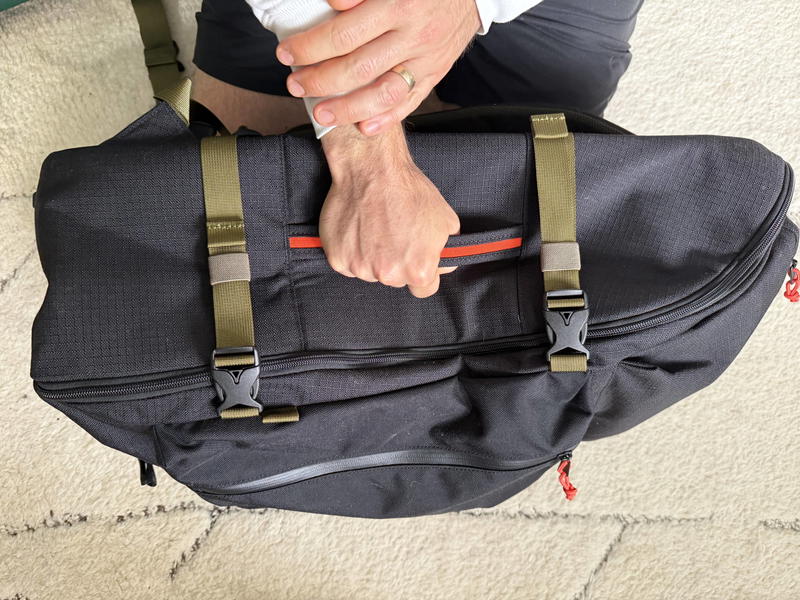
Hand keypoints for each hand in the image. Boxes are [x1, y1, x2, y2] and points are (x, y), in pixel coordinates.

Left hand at [276, 0, 480, 135]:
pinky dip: (386, 119)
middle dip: (320, 80)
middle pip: (358, 68)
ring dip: (348, 108)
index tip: (288, 52)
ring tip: (322, 113)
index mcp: (398, 4)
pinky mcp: (436, 73)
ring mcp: (426, 59)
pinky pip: (411, 102)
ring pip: (383, 93)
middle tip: (296, 84)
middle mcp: (413, 35)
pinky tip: (364, 127)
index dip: (310, 47)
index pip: (344, 34)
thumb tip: (333, 3)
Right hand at [320, 124, 459, 297]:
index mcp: (418, 271)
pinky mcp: (337, 258)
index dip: (423, 273)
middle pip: (396, 280)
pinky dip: (352, 251)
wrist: (373, 169)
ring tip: (375, 228)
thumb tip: (443, 264)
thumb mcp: (446, 221)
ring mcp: (360, 268)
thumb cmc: (410, 191)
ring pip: (370, 272)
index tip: (418, 260)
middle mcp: (388, 274)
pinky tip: (359, 229)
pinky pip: (348, 264)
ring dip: (373, 257)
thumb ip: (447, 251)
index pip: (424, 289)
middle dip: (398, 263)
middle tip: (395, 235)